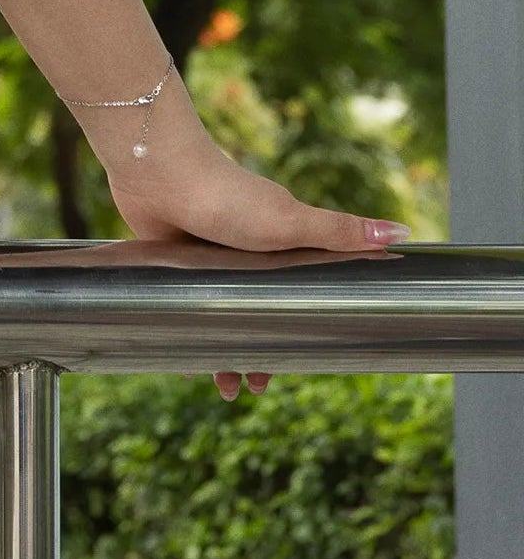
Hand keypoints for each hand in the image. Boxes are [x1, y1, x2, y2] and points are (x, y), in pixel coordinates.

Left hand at [81, 67, 412, 400]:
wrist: (157, 171)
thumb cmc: (226, 194)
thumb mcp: (289, 221)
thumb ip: (340, 232)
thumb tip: (401, 232)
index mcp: (278, 245)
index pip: (296, 297)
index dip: (300, 330)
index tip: (302, 363)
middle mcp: (243, 253)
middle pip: (256, 311)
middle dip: (257, 350)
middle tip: (254, 386)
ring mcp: (207, 258)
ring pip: (219, 314)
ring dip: (222, 349)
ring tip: (222, 387)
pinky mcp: (173, 260)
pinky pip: (184, 304)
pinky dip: (186, 329)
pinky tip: (178, 358)